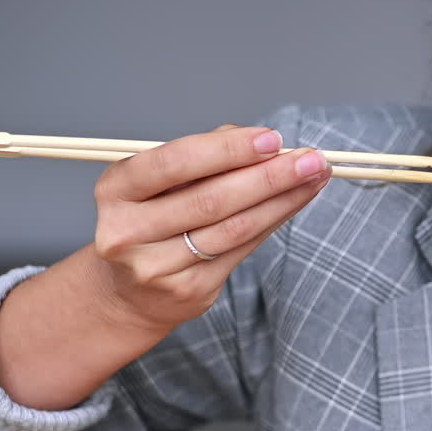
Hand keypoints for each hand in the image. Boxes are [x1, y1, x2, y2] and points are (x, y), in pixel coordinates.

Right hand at [90, 123, 329, 329]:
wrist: (128, 292)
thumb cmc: (152, 218)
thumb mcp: (159, 181)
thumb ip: (203, 155)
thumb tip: (260, 141)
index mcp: (116, 190)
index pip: (174, 164)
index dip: (226, 151)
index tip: (272, 138)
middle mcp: (127, 231)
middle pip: (211, 200)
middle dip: (268, 176)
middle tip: (310, 159)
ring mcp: (156, 267)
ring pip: (233, 228)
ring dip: (282, 199)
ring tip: (315, 177)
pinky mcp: (188, 290)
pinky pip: (242, 250)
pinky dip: (274, 220)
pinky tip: (296, 201)